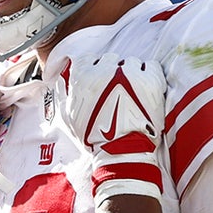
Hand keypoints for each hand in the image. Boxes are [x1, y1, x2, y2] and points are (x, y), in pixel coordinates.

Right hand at [56, 54, 165, 203]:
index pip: (88, 60)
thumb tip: (60, 80)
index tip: (100, 81)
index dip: (94, 70)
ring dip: (132, 74)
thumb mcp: (67, 116)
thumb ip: (63, 94)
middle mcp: (105, 70)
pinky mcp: (150, 80)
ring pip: (131, 62)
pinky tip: (147, 90)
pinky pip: (152, 66)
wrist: (121, 152)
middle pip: (110, 60)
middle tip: (117, 91)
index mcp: (83, 76)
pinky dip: (150, 74)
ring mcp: (129, 73)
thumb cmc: (93, 137)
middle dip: (113, 73)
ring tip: (134, 94)